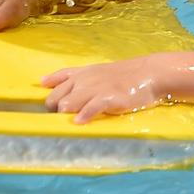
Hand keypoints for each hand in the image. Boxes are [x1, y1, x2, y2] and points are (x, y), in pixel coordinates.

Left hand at [42, 56, 168, 123]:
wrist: (149, 73)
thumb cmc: (124, 75)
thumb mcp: (97, 71)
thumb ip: (76, 77)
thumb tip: (48, 83)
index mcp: (82, 73)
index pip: (56, 80)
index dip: (48, 94)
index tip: (43, 106)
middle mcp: (84, 80)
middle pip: (56, 98)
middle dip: (54, 110)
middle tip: (61, 120)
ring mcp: (95, 89)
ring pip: (67, 103)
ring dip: (65, 115)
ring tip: (70, 122)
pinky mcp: (108, 98)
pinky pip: (90, 108)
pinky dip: (83, 116)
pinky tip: (81, 123)